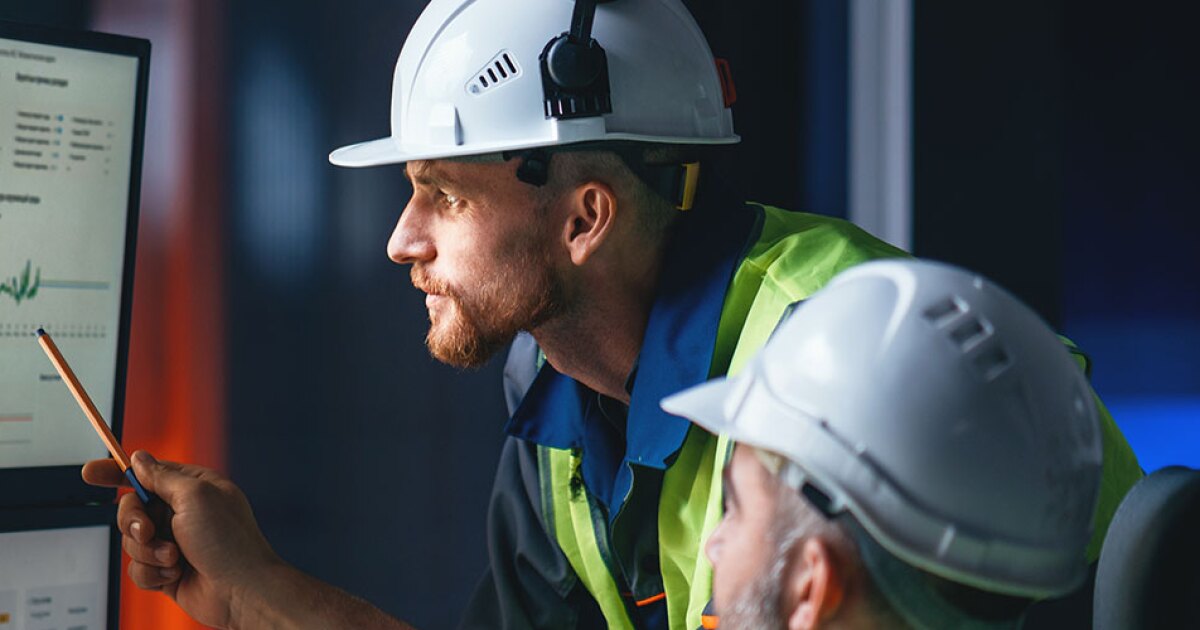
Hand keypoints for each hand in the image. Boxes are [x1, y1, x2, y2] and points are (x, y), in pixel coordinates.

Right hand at [83, 451, 282, 628]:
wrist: (240, 590)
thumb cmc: (228, 541)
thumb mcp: (195, 496)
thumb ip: (162, 477)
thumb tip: (140, 458)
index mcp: (193, 487)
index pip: (148, 472)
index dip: (117, 472)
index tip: (90, 473)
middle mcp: (182, 512)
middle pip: (131, 508)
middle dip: (134, 521)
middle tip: (149, 531)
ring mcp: (173, 542)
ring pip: (131, 541)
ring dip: (148, 552)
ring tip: (175, 558)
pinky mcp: (166, 570)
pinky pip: (137, 568)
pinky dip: (152, 573)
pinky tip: (175, 575)